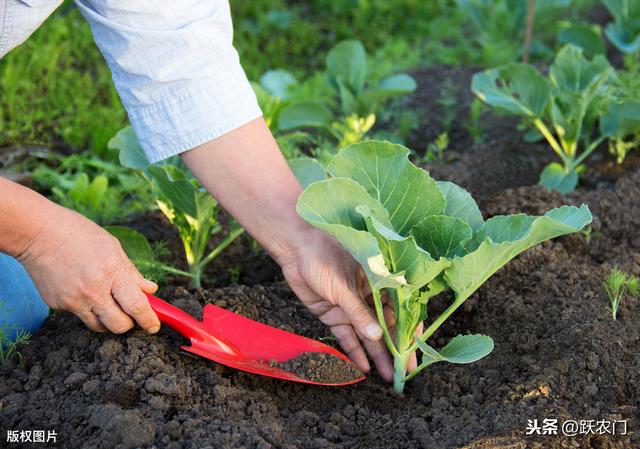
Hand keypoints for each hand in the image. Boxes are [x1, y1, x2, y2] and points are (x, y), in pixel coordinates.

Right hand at [17, 204, 160, 333]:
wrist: (37, 233)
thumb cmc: (78, 234)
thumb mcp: (113, 247)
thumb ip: (132, 273)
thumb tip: (150, 290)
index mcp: (112, 272)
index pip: (136, 306)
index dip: (148, 320)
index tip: (154, 326)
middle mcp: (93, 290)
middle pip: (119, 325)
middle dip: (129, 324)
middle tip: (131, 314)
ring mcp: (74, 300)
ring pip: (99, 326)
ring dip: (108, 320)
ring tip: (107, 301)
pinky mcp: (58, 305)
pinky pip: (80, 315)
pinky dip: (86, 308)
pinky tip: (81, 288)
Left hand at [278, 229, 419, 381]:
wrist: (295, 250)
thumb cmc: (324, 256)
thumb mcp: (344, 285)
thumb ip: (359, 312)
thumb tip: (377, 336)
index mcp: (379, 283)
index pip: (400, 310)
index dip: (408, 331)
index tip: (414, 350)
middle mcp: (368, 298)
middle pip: (385, 327)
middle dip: (395, 349)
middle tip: (404, 373)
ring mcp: (350, 308)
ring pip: (367, 335)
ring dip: (377, 355)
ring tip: (387, 376)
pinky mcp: (333, 315)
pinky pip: (346, 336)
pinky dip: (354, 351)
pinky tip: (363, 367)